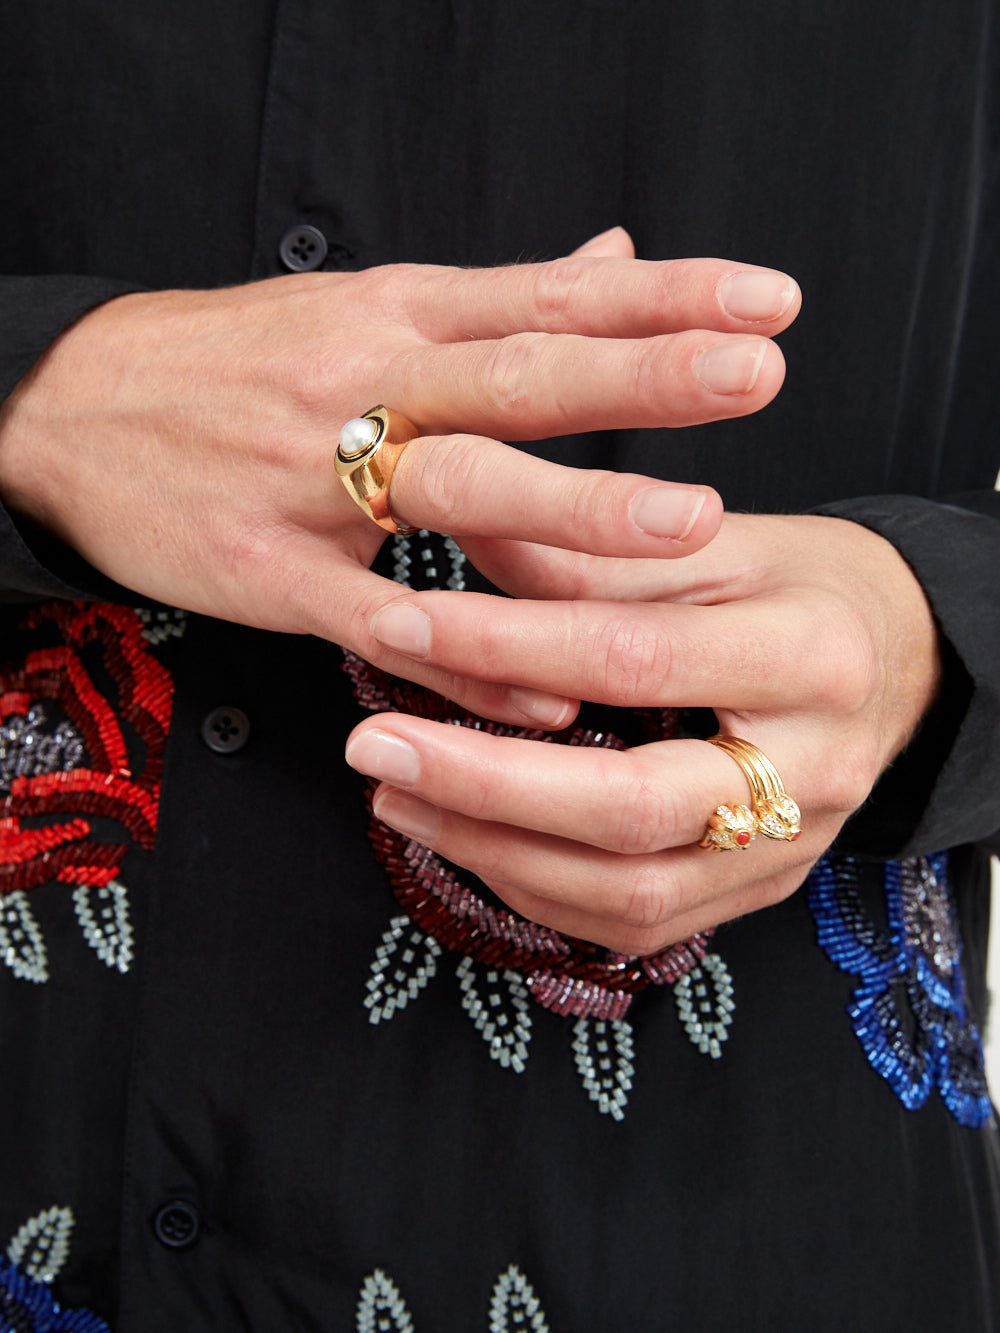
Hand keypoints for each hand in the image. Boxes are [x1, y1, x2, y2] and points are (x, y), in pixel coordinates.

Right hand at [0, 229, 797, 722]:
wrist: (73, 411)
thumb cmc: (237, 362)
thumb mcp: (365, 308)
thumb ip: (498, 299)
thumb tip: (610, 254)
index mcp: (399, 316)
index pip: (550, 297)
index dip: (662, 296)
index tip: (768, 300)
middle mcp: (367, 385)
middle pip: (519, 375)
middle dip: (642, 378)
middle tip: (755, 376)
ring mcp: (313, 481)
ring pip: (457, 487)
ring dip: (574, 508)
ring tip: (689, 525)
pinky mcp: (269, 572)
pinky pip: (381, 619)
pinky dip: (468, 660)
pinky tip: (550, 692)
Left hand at [346, 514, 940, 951]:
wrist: (896, 662)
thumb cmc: (799, 588)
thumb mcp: (710, 542)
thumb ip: (587, 549)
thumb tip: (452, 523)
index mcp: (809, 655)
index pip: (634, 660)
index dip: (506, 648)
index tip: (402, 626)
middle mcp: (812, 770)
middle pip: (629, 808)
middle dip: (484, 785)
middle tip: (375, 745)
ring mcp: (791, 849)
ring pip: (628, 892)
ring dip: (493, 850)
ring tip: (398, 794)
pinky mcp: (758, 892)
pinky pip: (636, 923)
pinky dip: (537, 889)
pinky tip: (467, 840)